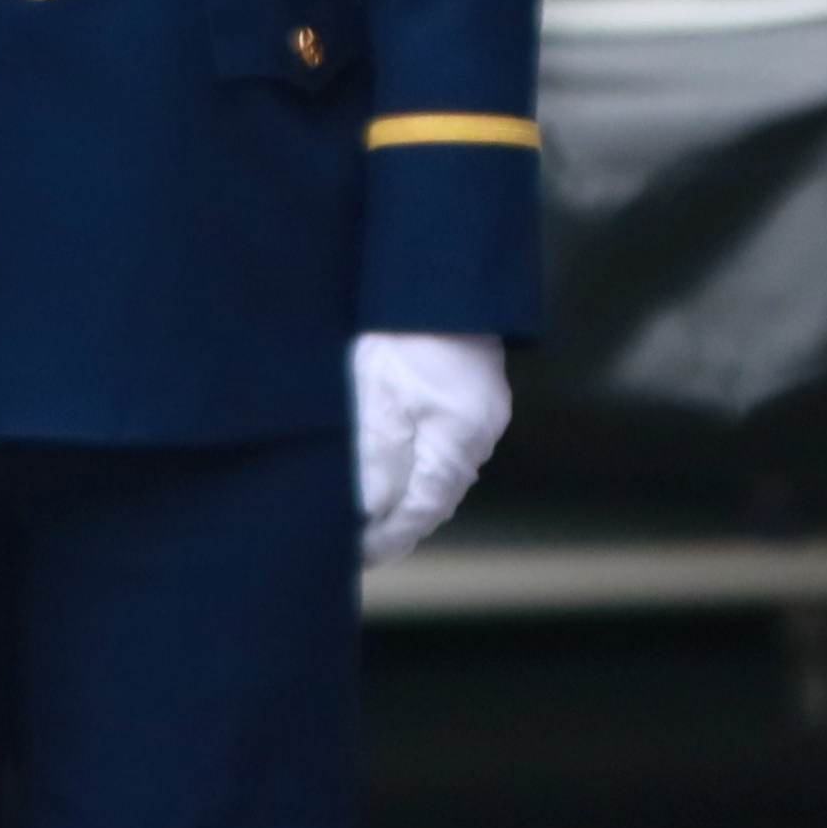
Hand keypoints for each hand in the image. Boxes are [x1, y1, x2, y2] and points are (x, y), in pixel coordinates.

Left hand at [352, 332, 510, 562]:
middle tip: (348, 540)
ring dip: (401, 493)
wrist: (435, 271)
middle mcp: (477, 434)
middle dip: (391, 522)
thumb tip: (368, 515)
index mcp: (457, 442)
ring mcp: (478, 414)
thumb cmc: (400, 329)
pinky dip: (412, 463)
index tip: (351, 556)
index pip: (419, 514)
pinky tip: (386, 460)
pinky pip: (440, 445)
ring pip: (435, 473)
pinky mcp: (471, 394)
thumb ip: (374, 463)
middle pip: (432, 499)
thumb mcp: (376, 399)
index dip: (383, 540)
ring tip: (359, 506)